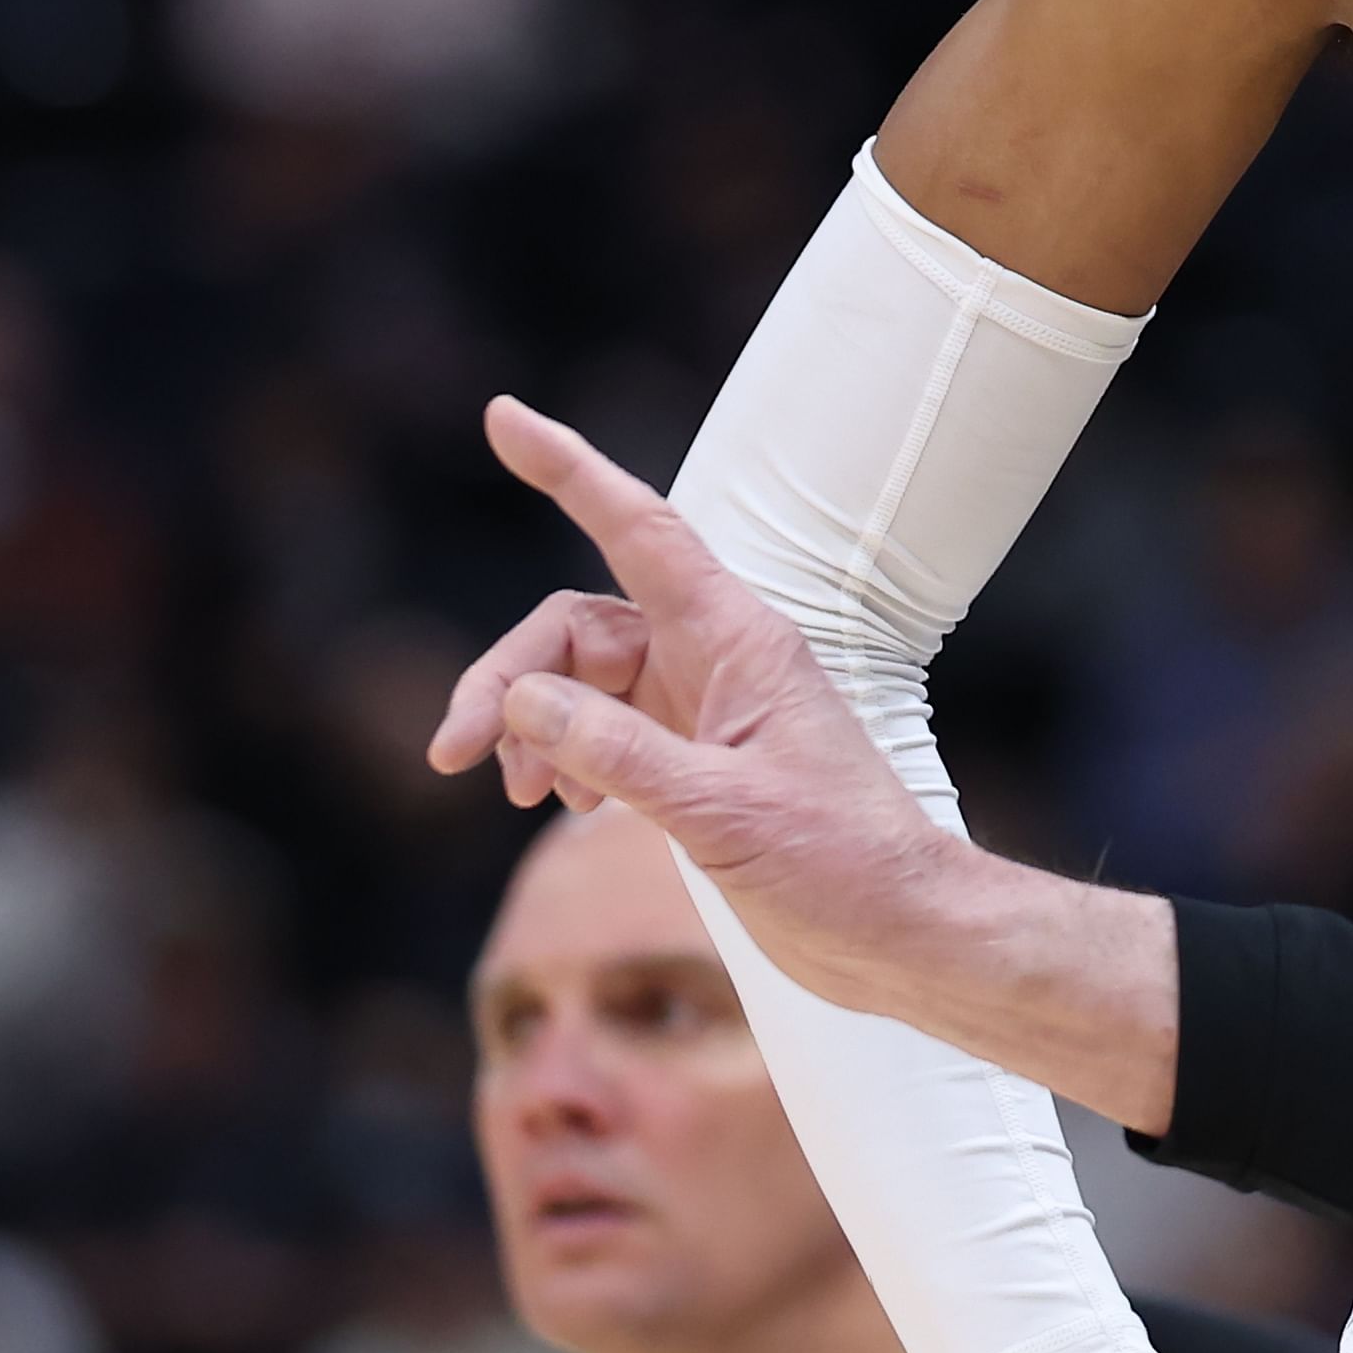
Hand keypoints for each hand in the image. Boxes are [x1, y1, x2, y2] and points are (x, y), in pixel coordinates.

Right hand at [425, 396, 955, 1013]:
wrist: (899, 934)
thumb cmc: (842, 864)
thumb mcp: (721, 809)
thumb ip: (617, 755)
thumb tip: (521, 699)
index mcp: (736, 639)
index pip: (639, 529)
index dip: (571, 471)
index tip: (505, 418)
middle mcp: (715, 659)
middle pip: (576, 628)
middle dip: (504, 678)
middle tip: (452, 754)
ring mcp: (702, 709)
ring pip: (580, 681)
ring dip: (527, 725)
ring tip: (510, 790)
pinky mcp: (694, 761)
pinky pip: (601, 730)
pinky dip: (562, 756)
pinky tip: (559, 805)